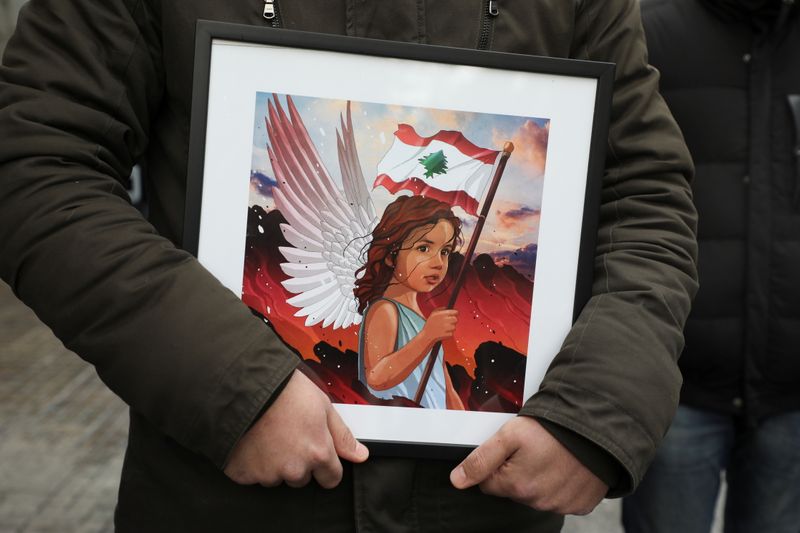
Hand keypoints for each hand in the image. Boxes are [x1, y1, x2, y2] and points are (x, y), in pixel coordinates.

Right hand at [224, 369, 368, 487]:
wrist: (246, 386)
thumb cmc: (285, 391)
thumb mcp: (323, 406)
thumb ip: (342, 435)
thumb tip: (360, 455)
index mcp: (318, 454)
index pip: (331, 479)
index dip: (326, 465)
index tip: (316, 452)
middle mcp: (294, 469)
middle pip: (302, 478)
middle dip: (298, 462)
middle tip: (287, 435)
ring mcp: (267, 474)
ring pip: (276, 477)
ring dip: (273, 463)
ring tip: (267, 434)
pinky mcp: (243, 474)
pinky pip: (250, 475)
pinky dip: (250, 463)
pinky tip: (251, 441)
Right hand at [422, 308, 458, 343]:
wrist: (427, 335)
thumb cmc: (429, 325)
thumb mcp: (433, 314)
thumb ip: (440, 309)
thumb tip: (446, 307)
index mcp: (442, 314)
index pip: (455, 312)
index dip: (455, 313)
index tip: (454, 314)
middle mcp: (444, 320)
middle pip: (455, 319)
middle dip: (453, 321)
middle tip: (449, 322)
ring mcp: (446, 328)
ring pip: (454, 327)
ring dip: (451, 328)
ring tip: (445, 328)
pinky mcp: (447, 334)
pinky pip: (452, 333)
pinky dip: (449, 333)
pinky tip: (443, 332)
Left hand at [450, 417, 607, 514]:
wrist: (599, 428)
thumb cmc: (554, 429)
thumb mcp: (509, 435)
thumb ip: (480, 459)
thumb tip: (457, 481)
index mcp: (516, 486)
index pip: (489, 484)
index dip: (496, 464)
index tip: (511, 450)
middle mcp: (538, 502)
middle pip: (513, 490)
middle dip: (518, 471)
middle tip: (534, 449)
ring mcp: (560, 505)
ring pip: (537, 494)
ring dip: (540, 478)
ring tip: (552, 454)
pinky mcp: (579, 504)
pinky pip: (561, 498)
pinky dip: (562, 484)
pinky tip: (566, 466)